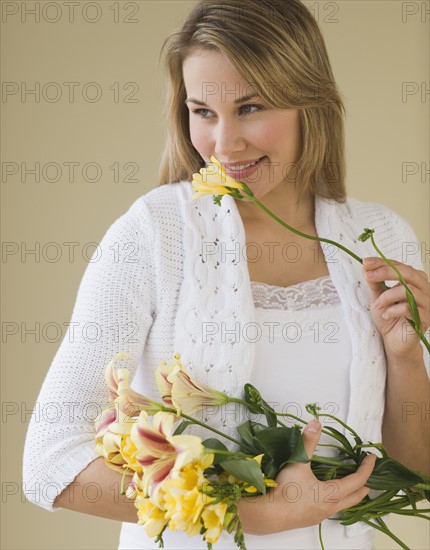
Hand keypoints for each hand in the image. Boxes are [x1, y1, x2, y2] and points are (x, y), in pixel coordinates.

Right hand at [238, 420, 375, 534]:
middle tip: (368, 473)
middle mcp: (331, 507)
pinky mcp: (311, 518)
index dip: (366, 468)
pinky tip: (327, 494)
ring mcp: (321, 515)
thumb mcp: (298, 462)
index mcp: (332, 493)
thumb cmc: (287, 490)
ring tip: (351, 483)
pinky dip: (337, 499)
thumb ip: (308, 441)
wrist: (270, 514)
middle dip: (364, 484)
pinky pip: (331, 509)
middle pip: (355, 497)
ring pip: (344, 505)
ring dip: (351, 494)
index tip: (372, 458)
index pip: (357, 480)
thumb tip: (315, 422)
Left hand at [363, 257, 429, 358]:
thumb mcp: (377, 296)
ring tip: (377, 305)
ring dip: (387, 296)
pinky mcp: (425, 318)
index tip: (366, 262)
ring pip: (410, 291)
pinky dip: (393, 310)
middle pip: (408, 273)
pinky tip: (386, 315)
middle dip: (386, 272)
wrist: (394, 340)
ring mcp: (426, 303)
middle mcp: (423, 289)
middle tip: (369, 276)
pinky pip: (410, 309)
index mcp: (413, 281)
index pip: (399, 266)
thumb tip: (366, 266)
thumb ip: (374, 282)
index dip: (382, 262)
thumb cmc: (388, 316)